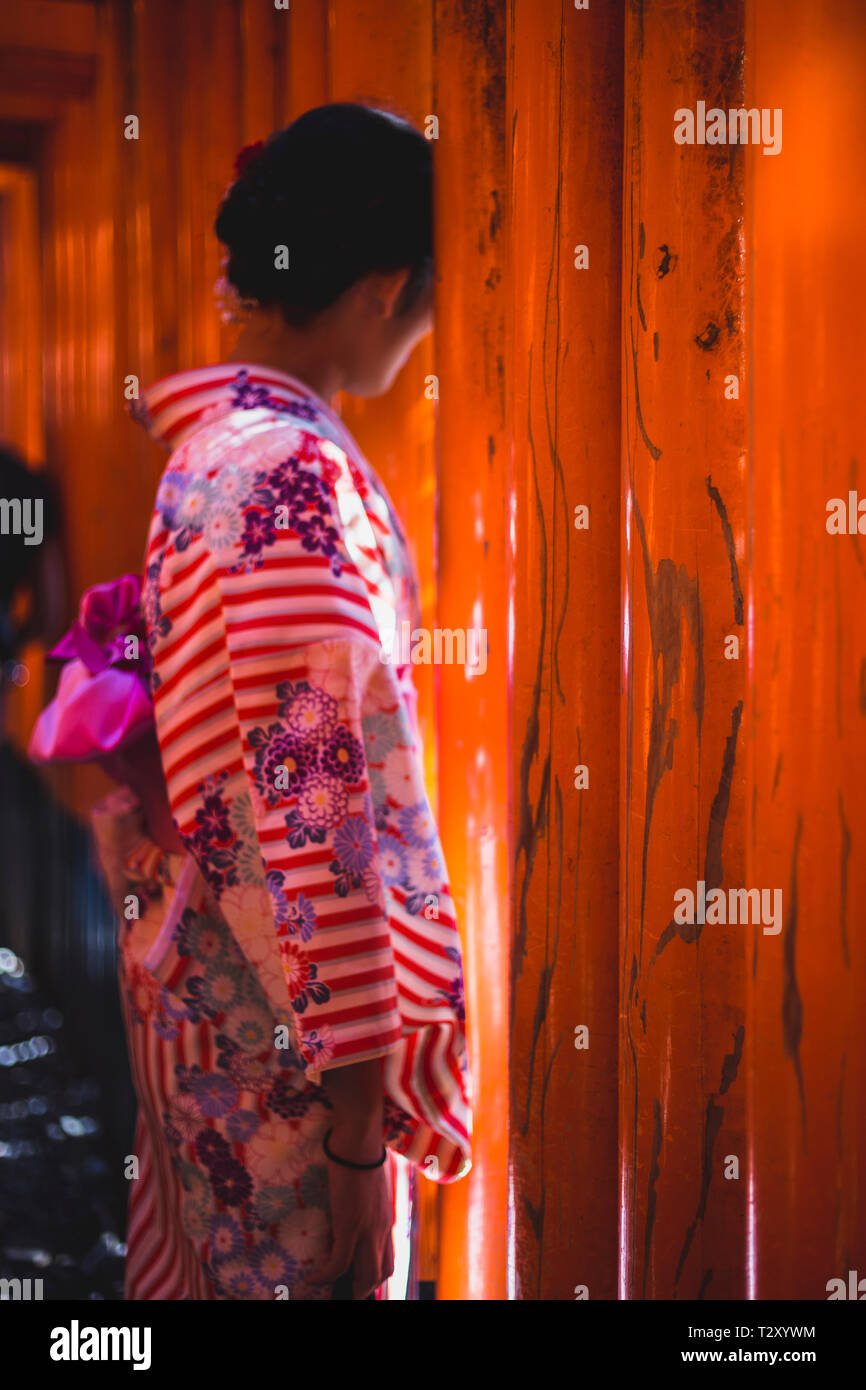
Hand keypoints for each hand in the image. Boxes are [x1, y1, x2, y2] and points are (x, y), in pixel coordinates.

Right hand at [307, 1130, 393, 1299]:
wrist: (359, 1140)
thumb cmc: (361, 1154)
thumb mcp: (369, 1186)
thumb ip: (365, 1204)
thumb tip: (350, 1211)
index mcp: (386, 1221)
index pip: (388, 1261)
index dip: (373, 1278)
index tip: (356, 1282)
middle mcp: (382, 1229)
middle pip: (380, 1274)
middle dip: (362, 1288)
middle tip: (343, 1291)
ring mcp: (368, 1228)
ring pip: (366, 1275)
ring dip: (349, 1289)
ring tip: (329, 1289)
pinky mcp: (350, 1224)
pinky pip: (339, 1262)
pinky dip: (326, 1275)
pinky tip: (313, 1278)